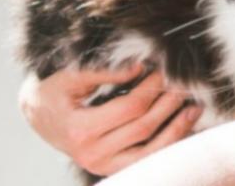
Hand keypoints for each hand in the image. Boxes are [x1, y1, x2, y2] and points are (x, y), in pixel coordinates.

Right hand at [18, 62, 201, 177]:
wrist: (38, 113)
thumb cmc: (54, 90)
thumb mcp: (70, 76)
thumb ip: (104, 71)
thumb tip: (140, 66)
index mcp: (80, 130)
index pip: (130, 108)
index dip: (152, 87)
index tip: (165, 69)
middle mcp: (91, 154)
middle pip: (143, 128)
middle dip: (168, 103)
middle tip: (186, 83)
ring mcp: (101, 165)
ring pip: (149, 152)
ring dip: (176, 129)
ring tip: (195, 107)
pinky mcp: (110, 168)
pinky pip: (145, 160)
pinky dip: (168, 145)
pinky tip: (184, 127)